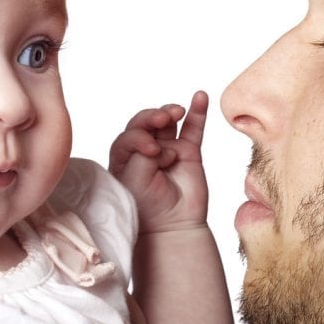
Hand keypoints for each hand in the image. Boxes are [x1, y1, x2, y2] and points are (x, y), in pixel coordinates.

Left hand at [109, 91, 207, 232]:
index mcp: (123, 156)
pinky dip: (197, 112)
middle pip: (146, 122)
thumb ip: (141, 155)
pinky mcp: (188, 152)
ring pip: (168, 122)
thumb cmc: (145, 206)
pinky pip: (193, 129)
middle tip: (161, 120)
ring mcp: (167, 149)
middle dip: (152, 117)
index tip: (151, 150)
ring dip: (170, 112)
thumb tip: (161, 143)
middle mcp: (143, 149)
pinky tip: (200, 96)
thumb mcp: (133, 179)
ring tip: (176, 112)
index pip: (129, 134)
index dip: (139, 136)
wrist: (172, 226)